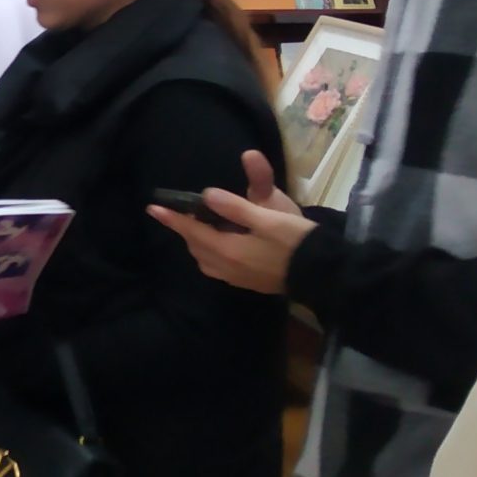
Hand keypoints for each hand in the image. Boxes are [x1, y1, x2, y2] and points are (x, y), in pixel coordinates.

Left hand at [148, 150, 313, 295]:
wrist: (324, 272)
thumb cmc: (296, 240)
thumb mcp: (267, 215)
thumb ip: (235, 206)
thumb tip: (207, 194)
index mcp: (227, 250)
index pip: (191, 230)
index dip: (171, 218)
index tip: (152, 208)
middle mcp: (226, 267)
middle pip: (195, 246)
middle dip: (186, 229)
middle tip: (182, 211)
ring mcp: (237, 278)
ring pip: (205, 258)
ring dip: (199, 241)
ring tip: (202, 223)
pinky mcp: (248, 282)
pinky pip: (218, 266)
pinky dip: (212, 251)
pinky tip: (223, 242)